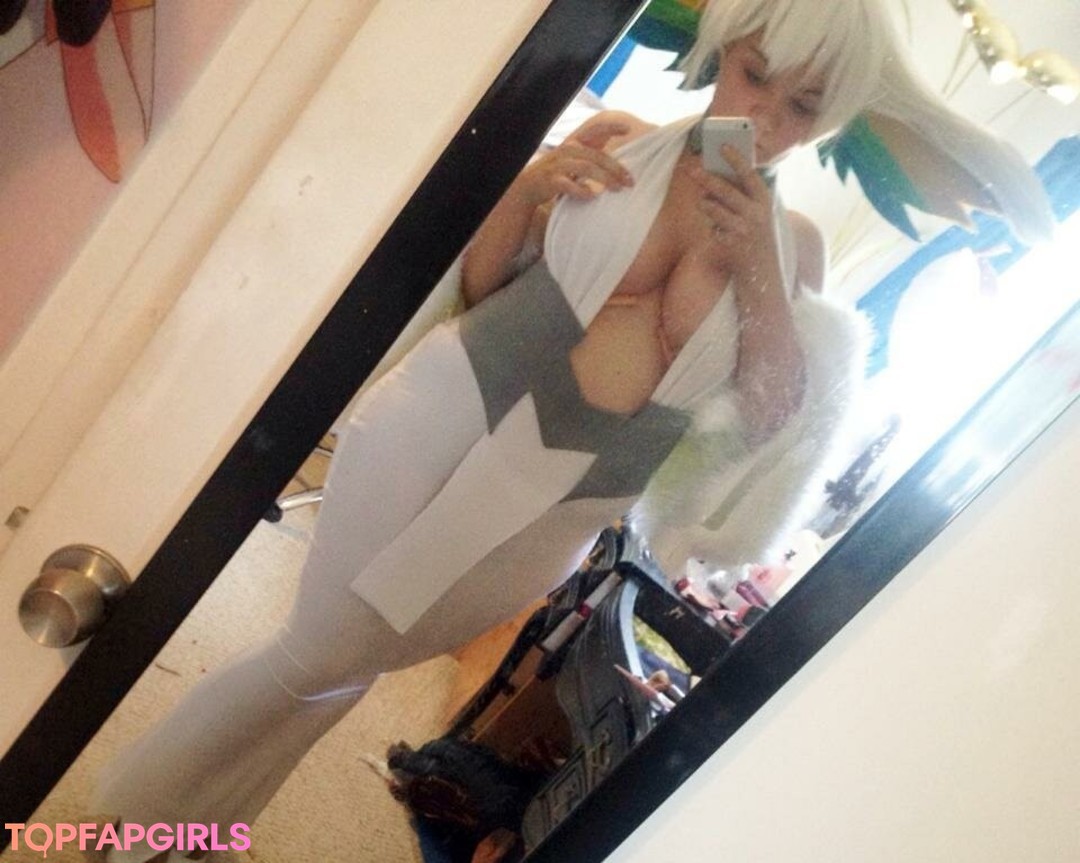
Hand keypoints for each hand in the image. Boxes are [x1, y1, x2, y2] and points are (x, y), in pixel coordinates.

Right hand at [512, 120, 634, 206]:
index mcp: (574, 143)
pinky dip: (581, 190)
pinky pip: (569, 184)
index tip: (629, 129)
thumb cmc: (556, 174)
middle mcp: (567, 150)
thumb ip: (591, 157)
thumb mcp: (572, 161)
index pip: (595, 130)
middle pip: (598, 156)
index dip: (611, 127)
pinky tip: (592, 196)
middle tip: (630, 182)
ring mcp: (559, 165)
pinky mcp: (551, 180)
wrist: (528, 187)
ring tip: (617, 189)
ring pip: (587, 168)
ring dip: (605, 179)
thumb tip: (618, 164)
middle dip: (616, 169)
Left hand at [686, 145, 780, 283]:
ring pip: (714, 209)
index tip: (722, 146)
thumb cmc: (759, 236)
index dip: (736, 159)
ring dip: (705, 204)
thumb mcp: (760, 213)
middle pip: (725, 190)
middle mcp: (755, 214)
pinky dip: (712, 227)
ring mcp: (743, 230)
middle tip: (690, 169)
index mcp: (765, 201)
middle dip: (706, 178)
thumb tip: (719, 175)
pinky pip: (712, 228)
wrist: (763, 272)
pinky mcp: (730, 244)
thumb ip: (745, 195)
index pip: (749, 175)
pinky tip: (720, 231)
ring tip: (703, 202)